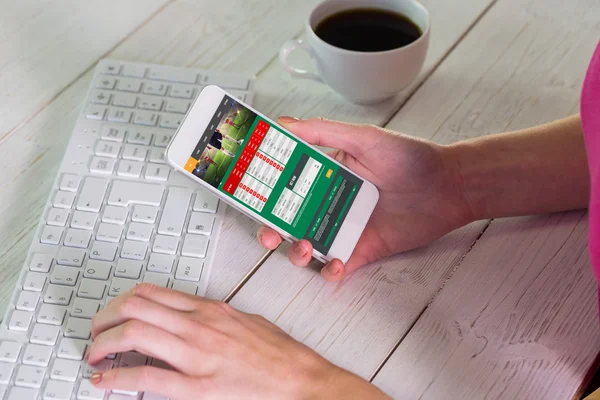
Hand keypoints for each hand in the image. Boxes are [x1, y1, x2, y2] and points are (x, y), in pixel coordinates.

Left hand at [88, 284, 389, 399]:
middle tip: (96, 332)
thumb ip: (214, 317)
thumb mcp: (244, 320)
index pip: (153, 293)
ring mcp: (196, 354)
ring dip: (104, 343)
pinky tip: (105, 381)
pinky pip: (146, 377)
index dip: (122, 301)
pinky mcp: (197, 387)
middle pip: (135, 306)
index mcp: (210, 309)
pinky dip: (117, 378)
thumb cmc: (278, 353)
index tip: (112, 313)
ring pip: (135, 332)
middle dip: (105, 318)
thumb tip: (189, 318)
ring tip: (95, 353)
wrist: (299, 379)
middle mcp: (199, 324)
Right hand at [258, 117, 471, 280]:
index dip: (264, 193)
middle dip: (272, 230)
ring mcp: (344, 229)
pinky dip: (330, 271)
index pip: (285, 186)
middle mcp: (329, 204)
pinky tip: (334, 264)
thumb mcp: (363, 137)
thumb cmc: (410, 158)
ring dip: (296, 252)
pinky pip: (336, 267)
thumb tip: (283, 124)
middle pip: (288, 221)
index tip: (247, 195)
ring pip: (306, 247)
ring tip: (303, 246)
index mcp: (324, 177)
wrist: (448, 185)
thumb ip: (322, 131)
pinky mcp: (362, 250)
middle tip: (269, 232)